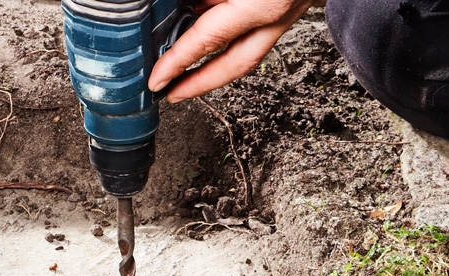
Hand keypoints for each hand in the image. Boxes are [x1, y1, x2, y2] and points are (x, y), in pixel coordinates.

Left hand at [149, 0, 320, 101]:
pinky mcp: (291, 1)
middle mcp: (280, 10)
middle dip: (201, 84)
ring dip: (215, 59)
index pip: (209, 39)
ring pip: (248, 43)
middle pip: (236, 64)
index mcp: (265, 2)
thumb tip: (180, 4)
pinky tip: (208, 22)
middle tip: (173, 93)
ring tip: (184, 66)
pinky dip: (230, 31)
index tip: (157, 79)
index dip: (178, 62)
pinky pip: (256, 24)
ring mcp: (290, 7)